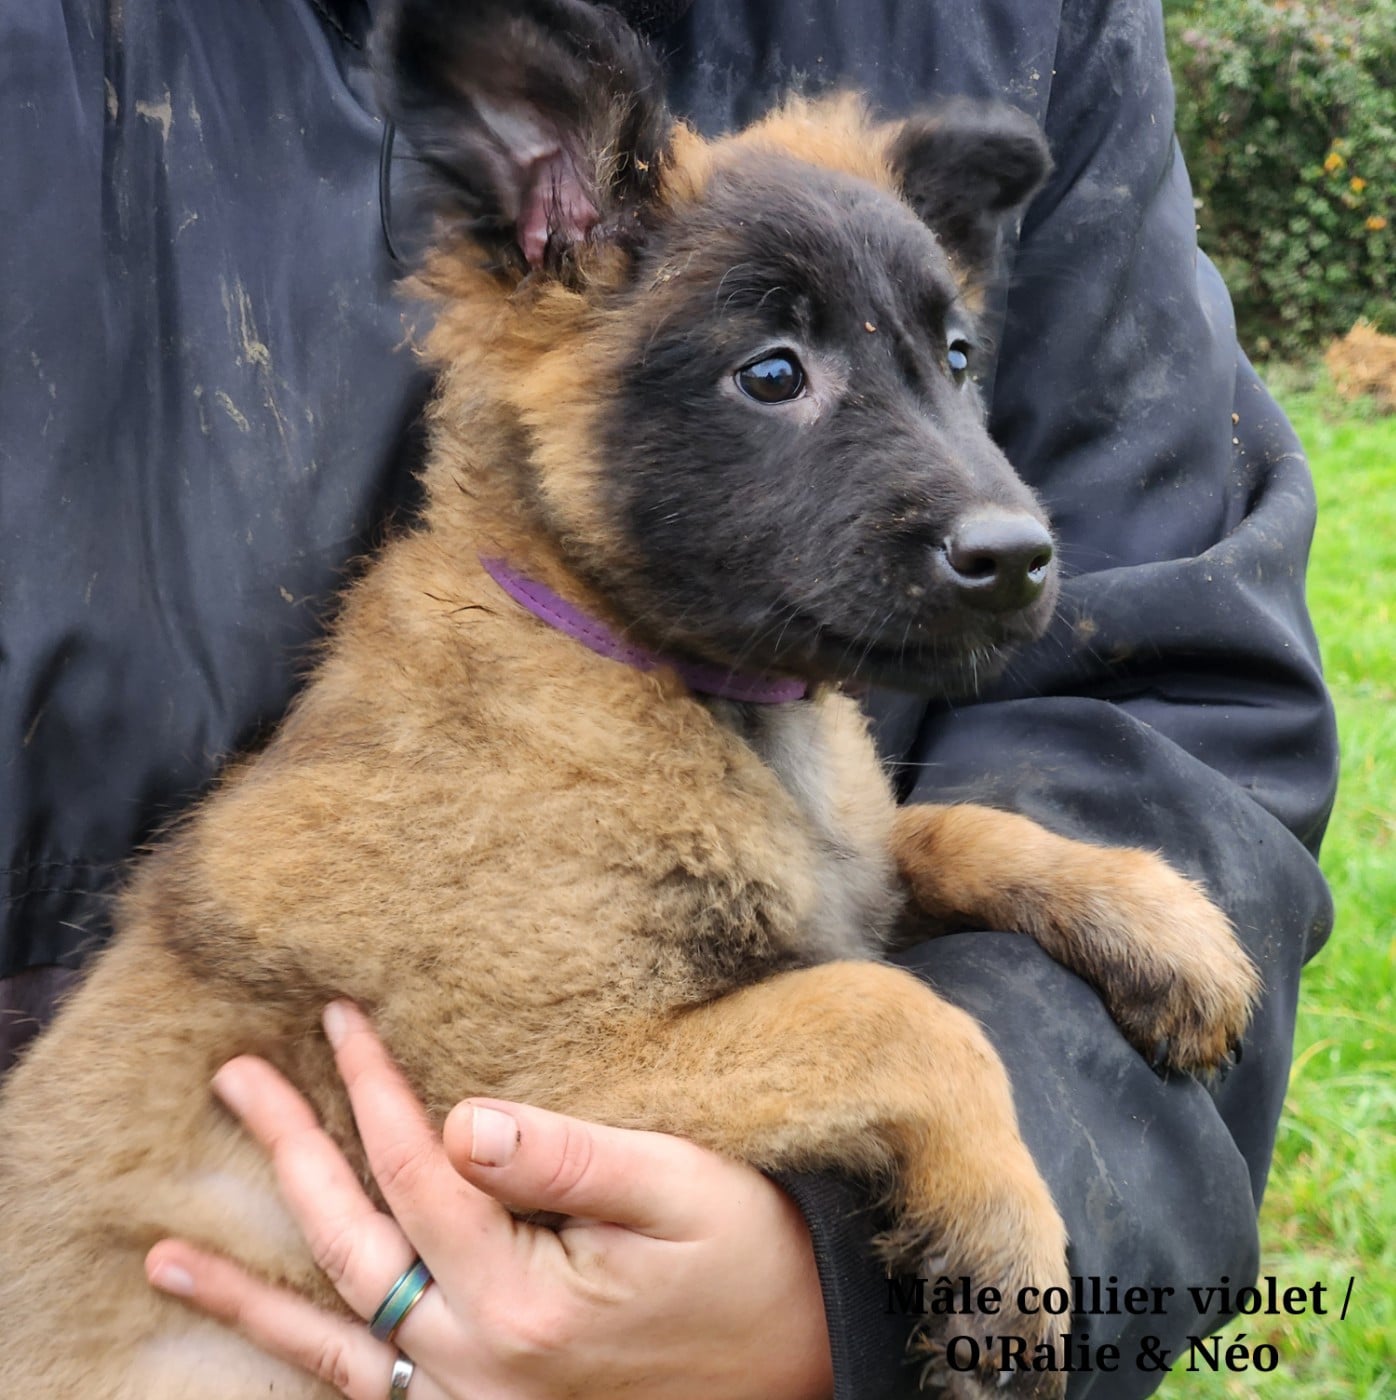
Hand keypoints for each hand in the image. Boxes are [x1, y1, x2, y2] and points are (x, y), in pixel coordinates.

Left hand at [145, 1001, 833, 1399]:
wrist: (801, 1360)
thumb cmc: (750, 1261)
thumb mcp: (679, 1191)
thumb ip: (569, 1157)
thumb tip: (462, 1119)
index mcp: (524, 1303)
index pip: (419, 1173)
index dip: (372, 1090)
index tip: (335, 1017)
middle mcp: (478, 1367)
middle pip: (354, 1247)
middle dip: (290, 1154)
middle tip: (233, 1079)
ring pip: (335, 1342)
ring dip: (250, 1297)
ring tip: (168, 1261)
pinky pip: (370, 1395)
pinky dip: (308, 1364)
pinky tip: (276, 1340)